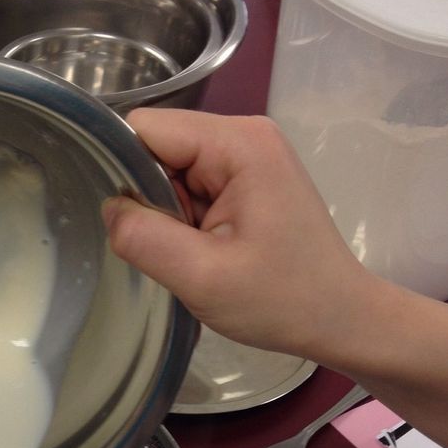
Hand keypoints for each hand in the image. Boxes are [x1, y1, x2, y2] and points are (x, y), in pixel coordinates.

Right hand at [101, 110, 370, 361]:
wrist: (340, 318)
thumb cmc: (281, 299)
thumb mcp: (203, 277)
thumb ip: (144, 238)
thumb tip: (108, 208)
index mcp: (238, 143)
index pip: (147, 128)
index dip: (122, 168)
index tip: (125, 221)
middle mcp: (243, 134)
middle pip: (158, 146)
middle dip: (147, 196)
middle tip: (170, 247)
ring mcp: (248, 156)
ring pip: (170, 169)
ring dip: (166, 213)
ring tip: (191, 253)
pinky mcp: (247, 180)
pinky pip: (191, 186)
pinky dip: (183, 219)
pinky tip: (202, 249)